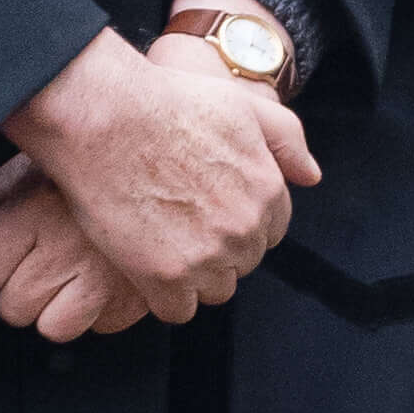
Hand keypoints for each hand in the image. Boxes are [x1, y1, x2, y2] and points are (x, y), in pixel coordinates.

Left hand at [0, 158, 147, 338]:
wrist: (164, 167)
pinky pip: (103, 328)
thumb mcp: (28, 170)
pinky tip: (104, 279)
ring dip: (57, 309)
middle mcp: (66, 247)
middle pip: (14, 307)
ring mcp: (105, 277)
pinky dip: (102, 310)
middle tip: (42, 263)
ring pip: (54, 328)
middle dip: (22, 290)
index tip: (6, 254)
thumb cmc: (91, 167)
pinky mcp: (140, 297)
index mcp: (33, 209)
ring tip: (70, 278)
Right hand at [3, 25, 319, 325]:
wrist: (102, 116)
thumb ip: (286, 139)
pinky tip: (146, 269)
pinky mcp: (165, 275)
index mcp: (267, 190)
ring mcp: (207, 255)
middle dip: (218, 249)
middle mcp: (245, 227)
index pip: (270, 233)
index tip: (208, 211)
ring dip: (194, 276)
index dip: (239, 224)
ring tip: (161, 243)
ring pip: (216, 289)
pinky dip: (164, 297)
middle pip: (243, 263)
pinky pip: (179, 310)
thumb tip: (312, 177)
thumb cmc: (165, 102)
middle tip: (178, 223)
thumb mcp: (242, 104)